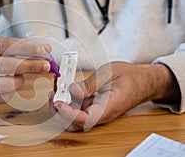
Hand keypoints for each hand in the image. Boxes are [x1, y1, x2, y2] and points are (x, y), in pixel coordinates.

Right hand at [0, 34, 50, 104]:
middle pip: (3, 65)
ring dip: (18, 81)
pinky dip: (10, 92)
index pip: (4, 45)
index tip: (43, 51)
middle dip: (29, 65)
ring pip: (1, 84)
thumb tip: (45, 50)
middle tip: (46, 66)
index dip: (26, 48)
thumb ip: (18, 46)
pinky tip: (12, 85)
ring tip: (22, 77)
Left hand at [49, 62, 179, 130]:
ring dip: (62, 107)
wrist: (144, 81)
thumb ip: (89, 84)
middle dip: (59, 111)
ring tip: (57, 90)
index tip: (57, 100)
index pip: (84, 119)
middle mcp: (100, 114)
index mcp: (107, 108)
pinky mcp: (94, 108)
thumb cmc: (130, 77)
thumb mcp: (108, 73)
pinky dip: (68, 101)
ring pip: (74, 118)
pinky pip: (78, 109)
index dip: (67, 112)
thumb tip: (72, 89)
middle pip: (74, 123)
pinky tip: (65, 88)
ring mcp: (97, 112)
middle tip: (53, 94)